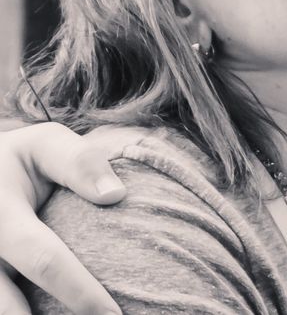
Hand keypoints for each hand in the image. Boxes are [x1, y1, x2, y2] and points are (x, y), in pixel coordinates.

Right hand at [0, 122, 124, 313]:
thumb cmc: (20, 161)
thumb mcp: (45, 146)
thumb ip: (79, 163)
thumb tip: (116, 195)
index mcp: (0, 216)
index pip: (44, 260)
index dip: (79, 292)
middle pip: (10, 305)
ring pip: (1, 307)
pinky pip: (1, 302)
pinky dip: (22, 311)